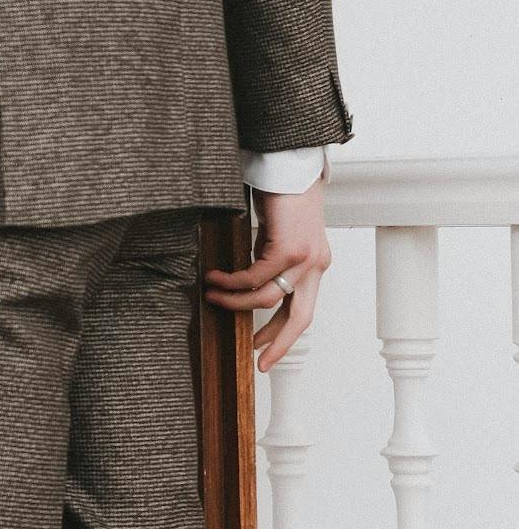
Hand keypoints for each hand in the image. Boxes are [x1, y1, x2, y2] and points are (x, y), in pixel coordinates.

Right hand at [203, 180, 331, 371]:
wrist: (290, 168)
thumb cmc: (282, 195)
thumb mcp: (276, 236)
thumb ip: (269, 260)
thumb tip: (247, 282)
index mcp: (316, 265)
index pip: (302, 309)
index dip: (282, 333)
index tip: (262, 349)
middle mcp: (316, 266)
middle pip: (300, 317)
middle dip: (279, 342)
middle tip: (258, 360)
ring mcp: (306, 259)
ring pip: (267, 297)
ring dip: (236, 301)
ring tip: (212, 295)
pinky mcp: (290, 249)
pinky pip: (254, 276)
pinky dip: (232, 281)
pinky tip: (214, 277)